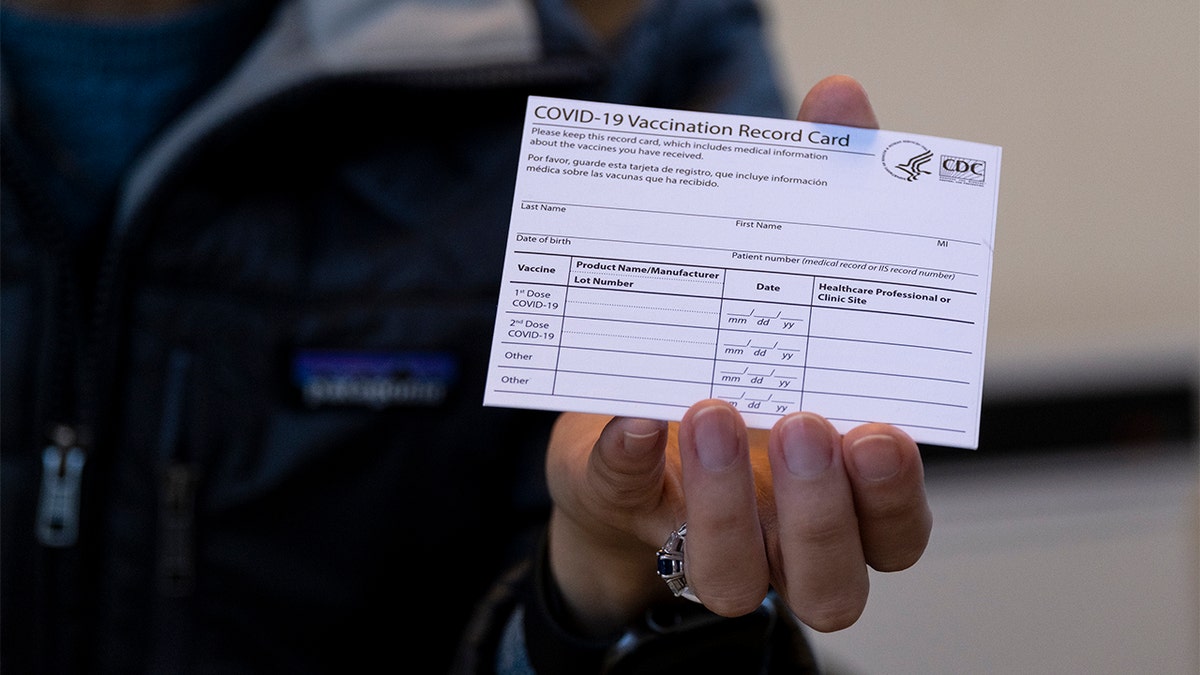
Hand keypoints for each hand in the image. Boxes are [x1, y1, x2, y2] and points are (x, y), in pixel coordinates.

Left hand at [544, 76, 930, 635]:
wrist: (643, 418)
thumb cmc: (741, 347)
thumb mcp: (785, 274)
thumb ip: (826, 194)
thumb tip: (841, 102)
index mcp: (843, 489)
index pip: (898, 524)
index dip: (894, 494)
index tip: (881, 429)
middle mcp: (787, 533)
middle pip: (834, 577)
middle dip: (821, 508)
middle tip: (800, 420)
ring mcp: (710, 535)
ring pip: (739, 581)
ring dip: (729, 506)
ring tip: (705, 408)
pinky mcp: (635, 513)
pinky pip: (630, 508)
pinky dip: (629, 460)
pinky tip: (631, 410)